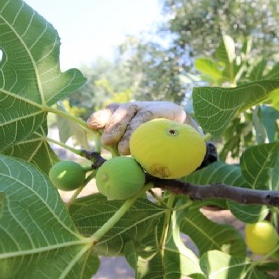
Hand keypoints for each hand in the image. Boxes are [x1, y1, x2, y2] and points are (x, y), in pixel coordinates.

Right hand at [87, 101, 201, 154]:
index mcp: (171, 112)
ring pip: (121, 108)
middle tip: (111, 145)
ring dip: (109, 122)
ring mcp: (137, 107)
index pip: (149, 115)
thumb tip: (159, 172)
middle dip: (119, 127)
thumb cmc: (184, 144)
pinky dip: (101, 117)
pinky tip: (91, 125)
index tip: (127, 150)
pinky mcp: (125, 112)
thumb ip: (175, 156)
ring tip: (102, 139)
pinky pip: (111, 111)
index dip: (135, 130)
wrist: (183, 129)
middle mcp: (151, 105)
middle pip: (132, 110)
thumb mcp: (187, 149)